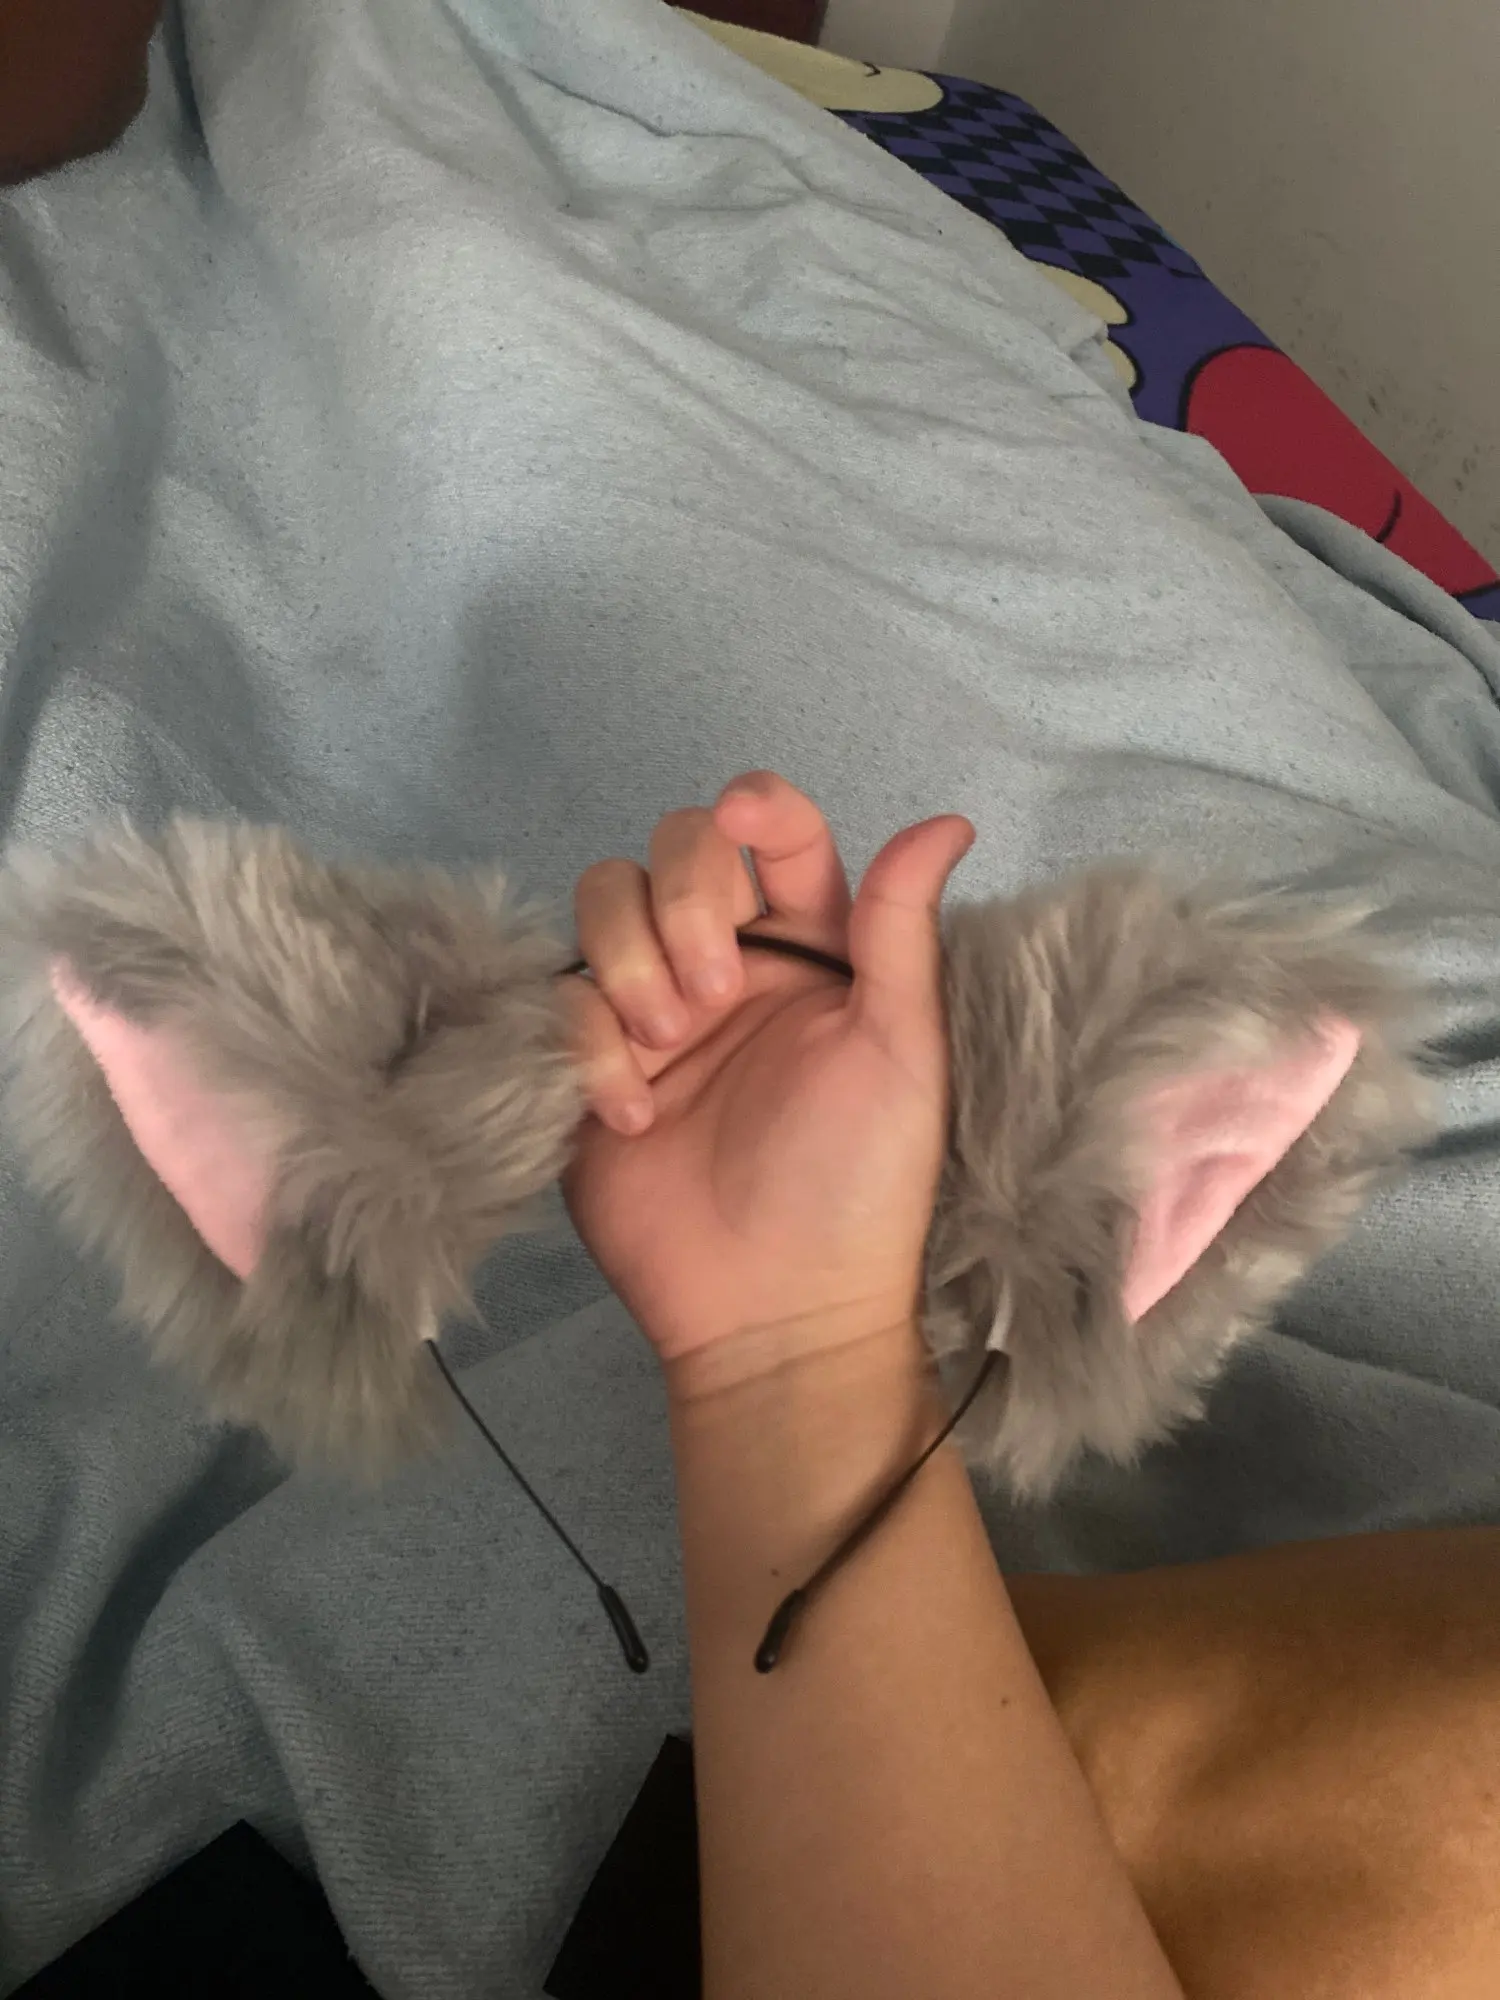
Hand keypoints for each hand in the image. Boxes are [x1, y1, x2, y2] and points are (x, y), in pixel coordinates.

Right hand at [563, 773, 972, 1386]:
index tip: (746, 820)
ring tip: (669, 1044)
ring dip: (628, 960)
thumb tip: (950, 820)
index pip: (775, 834)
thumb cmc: (858, 1181)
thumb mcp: (900, 1049)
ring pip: (602, 905)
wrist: (775, 1308)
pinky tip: (634, 1115)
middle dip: (681, 903)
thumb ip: (902, 928)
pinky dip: (588, 1048)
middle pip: (672, 851)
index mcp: (812, 947)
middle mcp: (728, 962)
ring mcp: (652, 1012)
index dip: (756, 806)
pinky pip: (559, 1004)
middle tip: (713, 1000)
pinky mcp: (588, 1066)